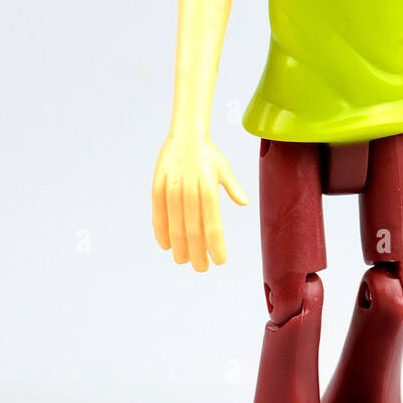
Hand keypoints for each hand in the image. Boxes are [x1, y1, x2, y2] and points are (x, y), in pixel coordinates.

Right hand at [151, 134, 248, 271]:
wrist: (185, 134)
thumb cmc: (208, 153)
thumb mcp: (224, 168)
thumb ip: (233, 187)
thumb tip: (244, 203)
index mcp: (209, 189)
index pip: (213, 225)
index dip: (215, 246)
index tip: (219, 261)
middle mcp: (190, 191)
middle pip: (193, 230)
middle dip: (197, 253)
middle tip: (201, 268)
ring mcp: (172, 189)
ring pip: (175, 225)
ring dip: (179, 247)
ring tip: (183, 261)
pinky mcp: (158, 187)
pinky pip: (158, 214)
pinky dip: (161, 231)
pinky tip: (166, 245)